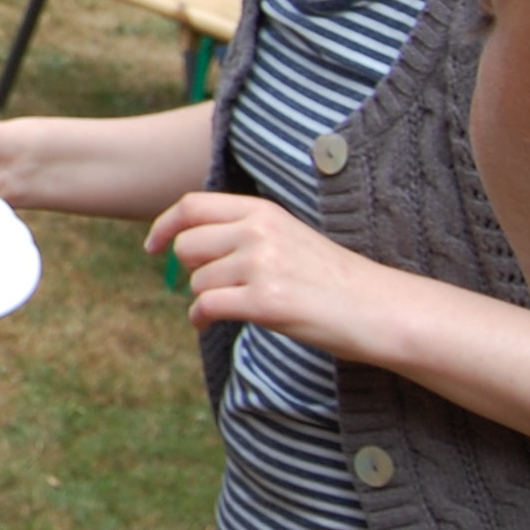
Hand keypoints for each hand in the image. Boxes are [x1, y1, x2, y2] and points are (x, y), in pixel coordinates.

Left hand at [147, 190, 391, 353]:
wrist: (377, 308)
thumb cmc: (330, 278)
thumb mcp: (286, 236)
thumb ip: (242, 231)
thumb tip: (186, 242)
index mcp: (262, 211)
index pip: (192, 206)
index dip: (164, 226)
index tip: (152, 246)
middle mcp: (258, 232)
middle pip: (187, 245)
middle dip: (190, 269)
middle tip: (212, 285)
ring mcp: (261, 265)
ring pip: (197, 280)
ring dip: (204, 298)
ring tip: (231, 306)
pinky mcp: (265, 302)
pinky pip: (207, 306)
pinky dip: (201, 318)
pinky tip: (209, 324)